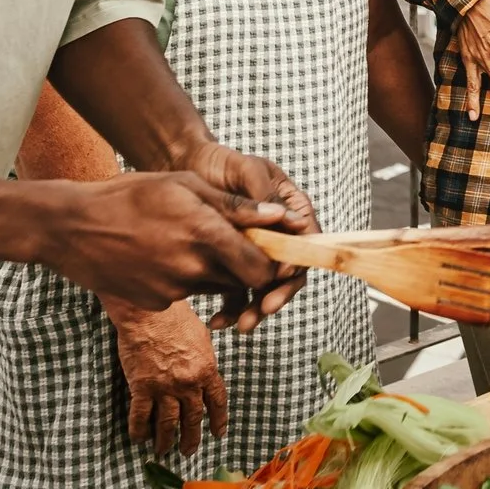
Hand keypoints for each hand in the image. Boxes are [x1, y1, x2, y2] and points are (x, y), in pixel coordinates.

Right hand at [35, 168, 298, 330]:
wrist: (69, 228)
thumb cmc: (129, 196)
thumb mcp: (185, 186)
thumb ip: (236, 206)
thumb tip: (280, 217)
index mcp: (205, 235)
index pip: (260, 269)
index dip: (272, 265)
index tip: (273, 252)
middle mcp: (192, 269)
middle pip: (240, 280)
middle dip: (244, 266)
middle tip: (230, 242)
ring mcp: (171, 291)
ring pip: (213, 285)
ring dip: (212, 269)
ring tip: (183, 239)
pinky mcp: (154, 304)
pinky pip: (184, 293)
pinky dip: (182, 278)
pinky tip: (158, 254)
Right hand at [108, 298, 225, 457]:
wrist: (149, 313)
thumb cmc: (176, 318)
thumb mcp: (202, 337)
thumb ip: (205, 360)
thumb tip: (205, 373)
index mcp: (207, 370)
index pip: (217, 402)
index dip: (218, 420)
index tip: (218, 434)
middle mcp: (188, 383)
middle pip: (193, 418)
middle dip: (191, 438)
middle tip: (189, 451)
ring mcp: (165, 387)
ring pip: (168, 423)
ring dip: (166, 440)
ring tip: (164, 451)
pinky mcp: (142, 387)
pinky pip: (141, 416)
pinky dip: (139, 431)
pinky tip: (139, 439)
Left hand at [180, 140, 318, 327]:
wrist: (184, 169)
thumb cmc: (221, 164)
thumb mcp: (247, 171)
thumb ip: (266, 195)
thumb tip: (290, 221)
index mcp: (291, 211)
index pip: (305, 241)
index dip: (297, 261)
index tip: (281, 275)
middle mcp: (278, 235)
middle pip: (288, 272)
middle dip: (277, 294)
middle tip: (264, 310)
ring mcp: (255, 252)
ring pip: (264, 287)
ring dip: (255, 308)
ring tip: (241, 324)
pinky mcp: (231, 264)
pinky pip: (237, 291)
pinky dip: (231, 308)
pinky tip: (217, 320)